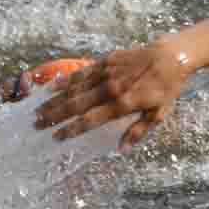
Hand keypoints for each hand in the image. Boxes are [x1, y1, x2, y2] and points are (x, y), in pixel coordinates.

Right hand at [29, 41, 188, 146]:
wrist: (172, 57)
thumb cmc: (167, 89)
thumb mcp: (158, 115)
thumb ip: (137, 132)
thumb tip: (121, 150)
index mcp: (122, 105)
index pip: (89, 121)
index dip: (71, 130)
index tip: (56, 138)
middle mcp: (110, 89)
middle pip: (75, 105)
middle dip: (54, 116)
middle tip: (36, 125)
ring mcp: (106, 73)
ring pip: (74, 89)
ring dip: (55, 100)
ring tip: (38, 109)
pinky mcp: (106, 61)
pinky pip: (82, 72)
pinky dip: (67, 80)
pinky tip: (53, 86)